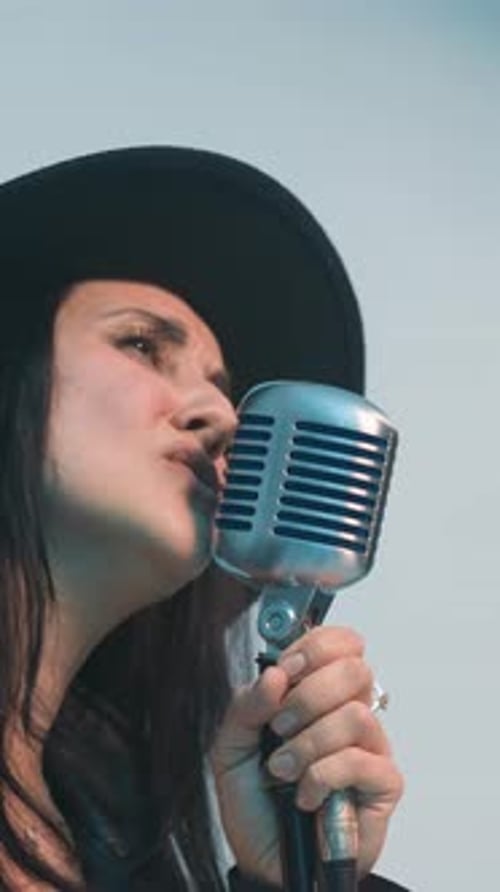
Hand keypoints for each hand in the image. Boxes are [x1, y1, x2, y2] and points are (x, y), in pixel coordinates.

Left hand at [210, 626, 403, 885]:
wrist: (266, 863)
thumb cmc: (255, 803)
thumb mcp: (231, 748)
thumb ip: (246, 706)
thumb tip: (275, 675)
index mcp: (318, 693)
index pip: (341, 643)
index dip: (317, 646)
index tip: (287, 667)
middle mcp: (349, 713)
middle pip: (356, 669)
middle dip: (308, 695)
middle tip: (280, 726)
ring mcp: (370, 747)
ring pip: (355, 714)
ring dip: (308, 743)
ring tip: (283, 769)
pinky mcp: (383, 783)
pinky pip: (359, 760)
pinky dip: (321, 776)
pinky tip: (305, 795)